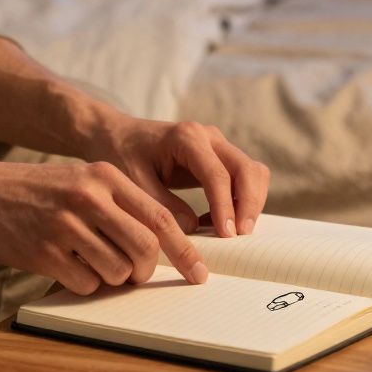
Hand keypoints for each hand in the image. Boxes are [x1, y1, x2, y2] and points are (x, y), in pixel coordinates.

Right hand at [0, 159, 207, 294]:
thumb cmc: (35, 191)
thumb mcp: (81, 180)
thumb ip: (119, 203)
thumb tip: (161, 243)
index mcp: (104, 177)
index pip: (160, 218)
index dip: (185, 250)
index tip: (199, 272)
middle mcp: (88, 198)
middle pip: (145, 248)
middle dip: (148, 270)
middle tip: (137, 275)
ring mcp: (65, 226)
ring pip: (117, 270)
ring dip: (113, 278)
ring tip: (92, 263)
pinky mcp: (44, 252)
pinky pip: (85, 283)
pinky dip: (85, 284)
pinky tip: (67, 267)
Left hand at [87, 118, 270, 237]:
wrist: (117, 135)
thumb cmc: (122, 155)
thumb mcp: (134, 181)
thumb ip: (162, 205)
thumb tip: (193, 229)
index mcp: (187, 138)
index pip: (218, 175)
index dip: (225, 207)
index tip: (226, 235)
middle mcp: (209, 136)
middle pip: (247, 169)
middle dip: (249, 204)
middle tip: (240, 236)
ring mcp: (218, 144)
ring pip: (253, 172)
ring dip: (250, 202)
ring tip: (232, 232)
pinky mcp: (219, 157)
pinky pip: (243, 177)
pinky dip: (241, 200)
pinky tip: (219, 222)